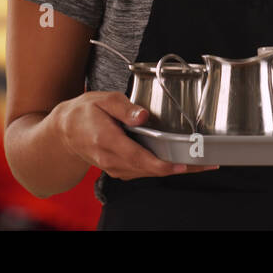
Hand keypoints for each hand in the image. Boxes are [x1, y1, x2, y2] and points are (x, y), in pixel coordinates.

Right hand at [53, 91, 218, 180]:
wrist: (65, 132)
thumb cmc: (84, 112)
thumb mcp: (102, 99)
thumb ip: (124, 107)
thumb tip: (143, 114)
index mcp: (106, 140)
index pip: (139, 157)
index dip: (163, 164)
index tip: (184, 163)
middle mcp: (111, 159)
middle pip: (149, 169)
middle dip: (180, 167)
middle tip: (207, 162)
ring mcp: (114, 168)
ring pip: (148, 173)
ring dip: (174, 169)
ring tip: (201, 162)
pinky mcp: (119, 170)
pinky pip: (143, 172)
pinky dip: (162, 168)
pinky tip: (179, 160)